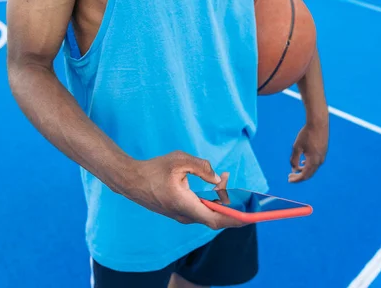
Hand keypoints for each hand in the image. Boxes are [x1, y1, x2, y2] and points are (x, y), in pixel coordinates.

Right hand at [123, 152, 243, 229]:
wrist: (131, 181)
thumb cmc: (153, 169)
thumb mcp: (179, 160)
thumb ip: (201, 166)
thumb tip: (217, 178)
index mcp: (185, 204)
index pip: (215, 220)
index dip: (234, 220)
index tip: (249, 217)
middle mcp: (184, 215)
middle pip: (214, 217)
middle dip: (229, 204)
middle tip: (232, 183)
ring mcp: (181, 216)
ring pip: (207, 213)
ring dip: (219, 200)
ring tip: (222, 179)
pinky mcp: (179, 212)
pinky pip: (200, 210)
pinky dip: (210, 200)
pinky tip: (213, 185)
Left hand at [288, 122, 328, 182]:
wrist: (318, 123)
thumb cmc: (307, 134)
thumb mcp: (297, 147)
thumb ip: (294, 159)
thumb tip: (293, 169)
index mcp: (313, 161)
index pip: (304, 175)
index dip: (296, 179)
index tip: (289, 180)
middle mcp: (320, 161)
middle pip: (309, 174)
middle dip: (299, 176)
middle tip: (289, 176)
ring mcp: (323, 156)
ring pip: (312, 169)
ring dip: (303, 171)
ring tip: (294, 170)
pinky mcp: (323, 152)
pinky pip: (316, 163)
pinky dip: (308, 166)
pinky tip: (302, 163)